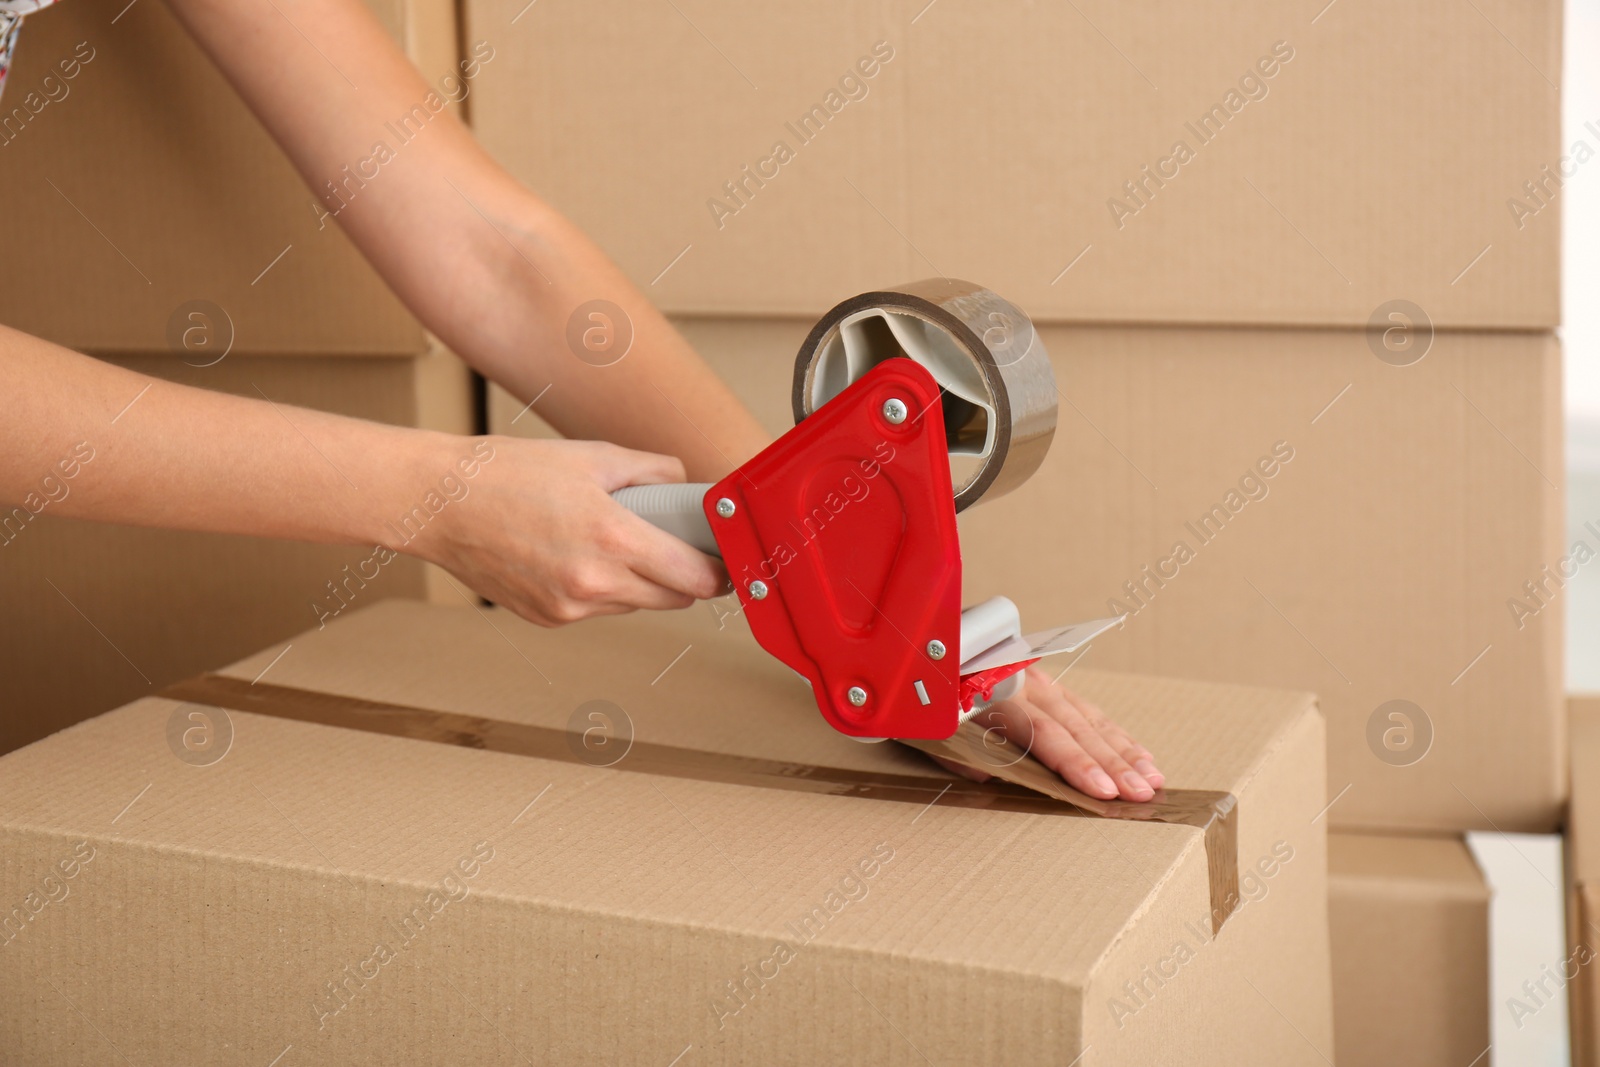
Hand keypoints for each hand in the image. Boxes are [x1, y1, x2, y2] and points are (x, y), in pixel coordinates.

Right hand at [412, 436, 725, 625]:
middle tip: (678, 547)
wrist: (440, 504)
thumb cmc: (509, 473)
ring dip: (639, 582)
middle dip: (683, 577)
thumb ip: (652, 471)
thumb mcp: (593, 456)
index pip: (695, 578)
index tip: (724, 562)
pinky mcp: (547, 618)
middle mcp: (594, 584)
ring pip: (633, 604)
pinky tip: (574, 554)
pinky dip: (600, 588)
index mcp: (613, 540)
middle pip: (672, 599)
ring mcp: (568, 608)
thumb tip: (686, 486)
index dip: (718, 573)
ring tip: (610, 540)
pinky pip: (596, 609)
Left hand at [933, 666, 1164, 801]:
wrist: (920, 637)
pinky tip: (1141, 754)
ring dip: (1124, 751)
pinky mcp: (1047, 683)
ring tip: (1153, 779)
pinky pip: (1088, 709)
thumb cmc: (920, 685)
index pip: (1042, 732)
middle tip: (1142, 795)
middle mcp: (1025, 682)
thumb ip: (952, 748)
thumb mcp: (924, 719)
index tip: (1101, 789)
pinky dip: (1116, 734)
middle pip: (1075, 727)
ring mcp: (1040, 680)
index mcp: (996, 689)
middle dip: (1113, 764)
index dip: (1073, 762)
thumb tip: (985, 775)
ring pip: (1089, 717)